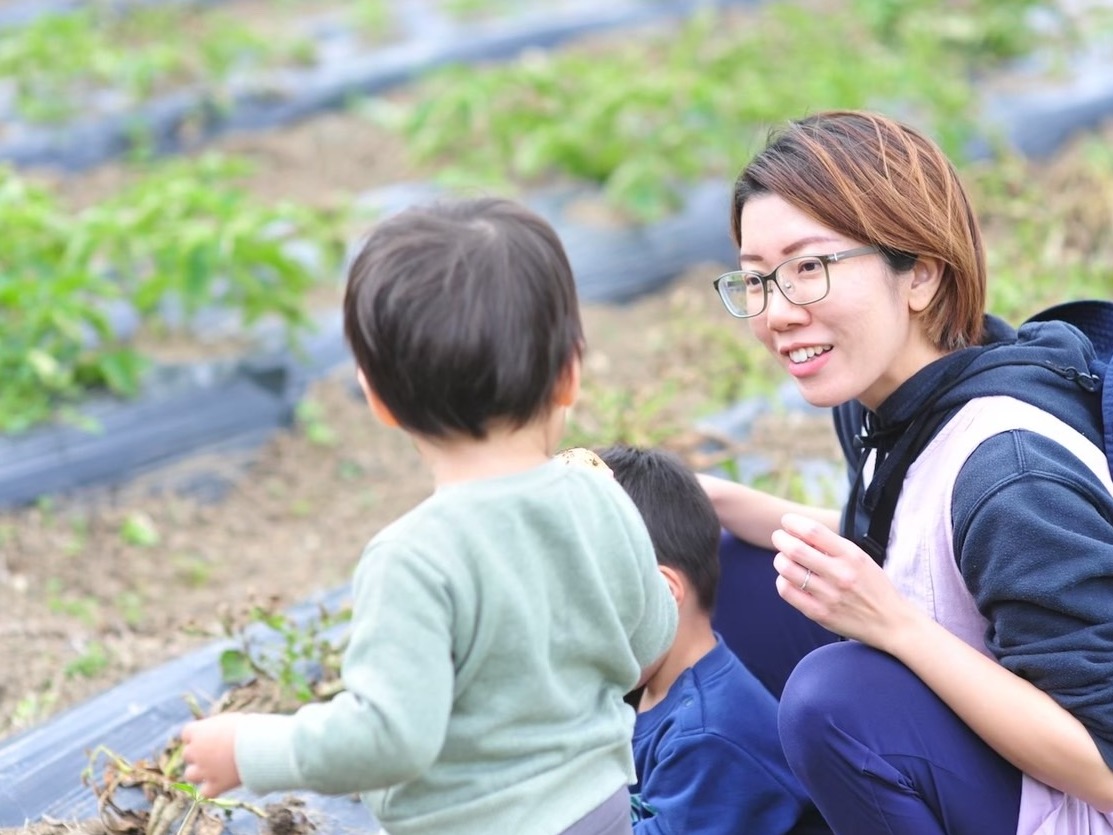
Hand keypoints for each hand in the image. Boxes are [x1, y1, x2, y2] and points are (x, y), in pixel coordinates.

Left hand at [180, 713, 244, 797]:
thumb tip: (218, 735)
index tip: (210, 736)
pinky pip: (205, 793)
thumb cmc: (247, 728)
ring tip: (216, 769)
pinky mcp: (215, 785)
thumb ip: (217, 730)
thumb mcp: (230, 722)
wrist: (258, 745)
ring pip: (190, 775)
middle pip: (187, 754)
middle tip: (216, 752)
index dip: (198, 736)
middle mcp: (195, 751)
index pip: (187, 734)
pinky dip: (212, 790)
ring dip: (199, 773)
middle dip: (199, 754)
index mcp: (197, 731)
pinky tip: (222, 784)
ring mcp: (204, 770)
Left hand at [771, 512, 919, 650]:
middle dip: (780, 539)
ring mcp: (828, 596)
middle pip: (795, 549)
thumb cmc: (873, 586)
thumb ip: (834, 546)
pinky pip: (787, 592)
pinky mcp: (819, 614)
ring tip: (783, 558)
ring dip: (780, 559)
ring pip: (787, 570)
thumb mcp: (861, 558)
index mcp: (851, 556)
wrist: (892, 623)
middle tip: (779, 537)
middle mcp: (839, 574)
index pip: (813, 531)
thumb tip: (800, 531)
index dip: (793, 522)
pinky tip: (788, 579)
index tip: (786, 521)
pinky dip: (782, 581)